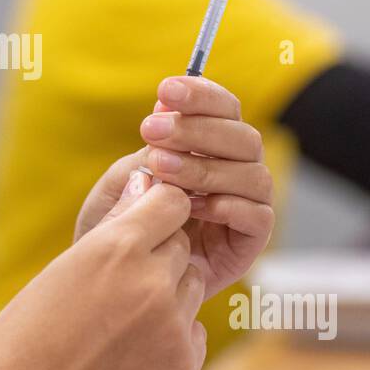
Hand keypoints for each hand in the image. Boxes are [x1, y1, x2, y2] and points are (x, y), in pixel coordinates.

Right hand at [0, 77, 273, 369]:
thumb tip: (146, 185)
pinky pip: (193, 331)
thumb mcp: (64, 268)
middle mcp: (152, 282)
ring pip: (191, 287)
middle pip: (182, 247)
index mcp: (116, 247)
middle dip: (160, 256)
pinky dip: (172, 336)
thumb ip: (114, 230)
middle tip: (118, 284)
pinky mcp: (182, 366)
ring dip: (167, 294)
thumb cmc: (25, 336)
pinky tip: (130, 352)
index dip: (159, 211)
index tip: (142, 224)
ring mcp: (171, 327)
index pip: (172, 202)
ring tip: (119, 320)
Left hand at [75, 75, 273, 299]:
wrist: (111, 281)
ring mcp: (246, 205)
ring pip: (252, 173)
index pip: (223, 109)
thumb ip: (147, 148)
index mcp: (209, 147)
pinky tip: (194, 207)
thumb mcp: (123, 181)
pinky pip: (258, 216)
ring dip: (206, 167)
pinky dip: (228, 206)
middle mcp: (235, 171)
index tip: (166, 88)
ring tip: (162, 170)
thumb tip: (165, 105)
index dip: (201, 95)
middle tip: (150, 131)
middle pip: (242, 136)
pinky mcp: (249, 242)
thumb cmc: (118, 224)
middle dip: (197, 129)